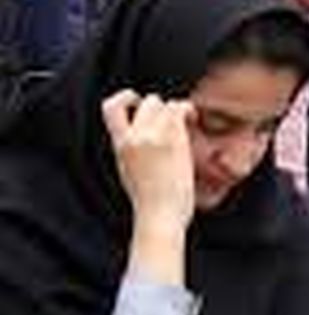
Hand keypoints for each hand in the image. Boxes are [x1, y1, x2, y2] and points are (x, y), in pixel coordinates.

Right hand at [101, 90, 195, 237]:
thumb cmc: (149, 201)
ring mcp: (152, 137)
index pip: (110, 107)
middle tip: (172, 120)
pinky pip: (180, 109)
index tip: (139, 104)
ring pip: (164, 103)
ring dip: (176, 109)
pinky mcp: (172, 141)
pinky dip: (188, 109)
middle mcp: (133, 138)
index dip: (125, 98)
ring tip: (185, 121)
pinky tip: (193, 119)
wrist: (159, 216)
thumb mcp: (128, 171)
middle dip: (161, 106)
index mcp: (119, 145)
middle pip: (147, 101)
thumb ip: (130, 150)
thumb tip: (140, 137)